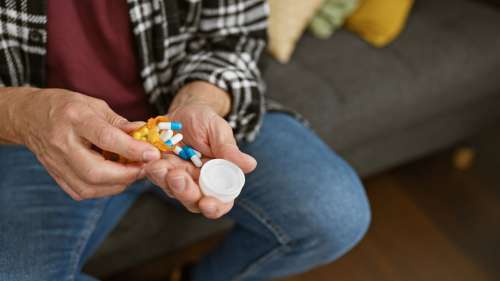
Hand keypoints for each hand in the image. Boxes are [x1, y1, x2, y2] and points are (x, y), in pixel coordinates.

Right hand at [13, 88, 160, 199]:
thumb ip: (119, 122)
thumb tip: (143, 133)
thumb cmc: (66, 107)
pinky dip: (105, 189)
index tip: (152, 153)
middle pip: (96, 171)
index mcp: (74, 118)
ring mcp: (56, 163)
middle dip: (126, 174)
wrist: (28, 117)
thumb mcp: (94, 105)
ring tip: (132, 171)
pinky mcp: (56, 176)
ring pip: (89, 187)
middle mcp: (63, 143)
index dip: (132, 148)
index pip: (106, 138)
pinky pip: (83, 191)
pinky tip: (116, 177)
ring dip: (118, 184)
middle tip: (144, 167)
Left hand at [145, 84, 256, 218]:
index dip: (215, 207)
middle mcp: (199, 184)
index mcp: (219, 179)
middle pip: (193, 201)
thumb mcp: (219, 131)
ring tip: (161, 164)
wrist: (182, 111)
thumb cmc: (206, 121)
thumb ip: (229, 150)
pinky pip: (155, 176)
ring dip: (165, 180)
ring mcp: (179, 179)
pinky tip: (153, 160)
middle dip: (184, 192)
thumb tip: (250, 165)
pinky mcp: (161, 171)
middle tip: (177, 176)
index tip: (206, 203)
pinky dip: (153, 170)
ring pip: (172, 190)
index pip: (221, 202)